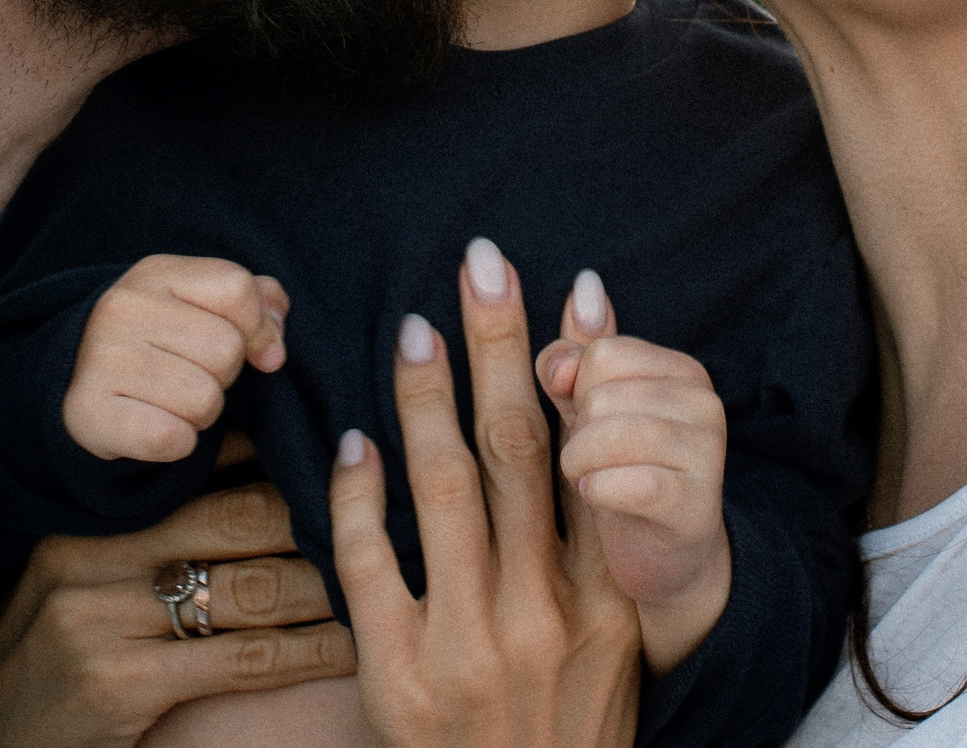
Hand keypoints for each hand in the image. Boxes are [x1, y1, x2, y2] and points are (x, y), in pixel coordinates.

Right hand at [0, 482, 354, 747]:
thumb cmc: (54, 646)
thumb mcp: (84, 570)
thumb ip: (153, 522)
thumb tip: (251, 456)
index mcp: (94, 521)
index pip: (204, 470)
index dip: (282, 460)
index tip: (344, 454)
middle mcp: (97, 558)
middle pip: (238, 520)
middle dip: (318, 516)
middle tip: (388, 509)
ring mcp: (108, 621)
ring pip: (251, 589)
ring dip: (329, 586)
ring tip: (383, 575)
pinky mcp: (125, 684)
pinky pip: (242, 659)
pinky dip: (308, 651)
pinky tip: (351, 647)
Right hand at [65, 256, 289, 462]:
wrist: (73, 375)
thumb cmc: (155, 339)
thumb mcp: (197, 302)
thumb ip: (251, 303)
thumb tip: (274, 343)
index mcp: (156, 274)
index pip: (237, 290)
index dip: (259, 327)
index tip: (254, 350)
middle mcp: (122, 309)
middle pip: (226, 350)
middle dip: (222, 374)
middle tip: (189, 374)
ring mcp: (102, 359)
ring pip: (204, 400)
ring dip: (200, 412)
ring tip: (170, 400)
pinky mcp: (89, 412)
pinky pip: (172, 439)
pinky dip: (177, 443)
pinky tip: (155, 426)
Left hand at [329, 237, 641, 747]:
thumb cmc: (565, 721)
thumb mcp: (610, 641)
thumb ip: (594, 548)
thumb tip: (578, 435)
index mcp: (602, 601)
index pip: (586, 456)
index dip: (577, 369)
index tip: (571, 289)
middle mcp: (541, 616)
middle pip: (517, 448)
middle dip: (500, 346)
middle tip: (483, 264)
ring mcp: (466, 644)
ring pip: (443, 488)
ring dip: (426, 398)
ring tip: (415, 332)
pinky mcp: (398, 676)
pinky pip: (367, 562)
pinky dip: (359, 495)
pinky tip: (356, 444)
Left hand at [536, 273, 730, 673]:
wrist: (664, 564)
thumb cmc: (619, 476)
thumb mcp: (588, 410)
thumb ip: (578, 355)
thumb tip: (584, 287)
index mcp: (680, 369)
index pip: (601, 351)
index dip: (574, 389)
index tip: (584, 418)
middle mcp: (704, 401)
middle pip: (600, 391)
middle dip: (578, 431)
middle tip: (595, 460)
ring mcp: (707, 453)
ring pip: (607, 432)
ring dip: (581, 464)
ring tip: (592, 480)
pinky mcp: (696, 504)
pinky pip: (627, 481)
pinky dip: (598, 491)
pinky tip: (600, 499)